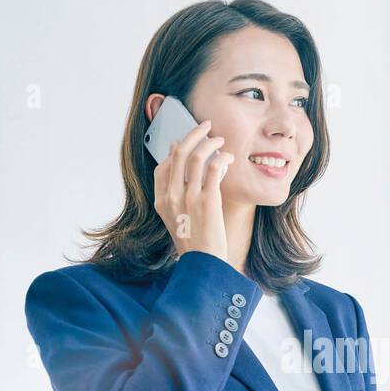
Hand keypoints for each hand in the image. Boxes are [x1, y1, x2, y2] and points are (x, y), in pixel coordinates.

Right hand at [151, 118, 234, 263]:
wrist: (203, 264)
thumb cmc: (195, 244)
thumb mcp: (177, 220)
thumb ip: (177, 196)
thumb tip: (182, 170)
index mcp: (161, 201)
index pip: (163, 167)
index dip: (175, 150)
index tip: (186, 143)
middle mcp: (171, 196)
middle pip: (178, 153)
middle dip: (193, 134)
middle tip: (206, 126)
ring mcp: (188, 197)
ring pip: (196, 156)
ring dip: (210, 142)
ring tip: (220, 139)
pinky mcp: (207, 200)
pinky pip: (214, 168)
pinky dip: (222, 158)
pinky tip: (229, 158)